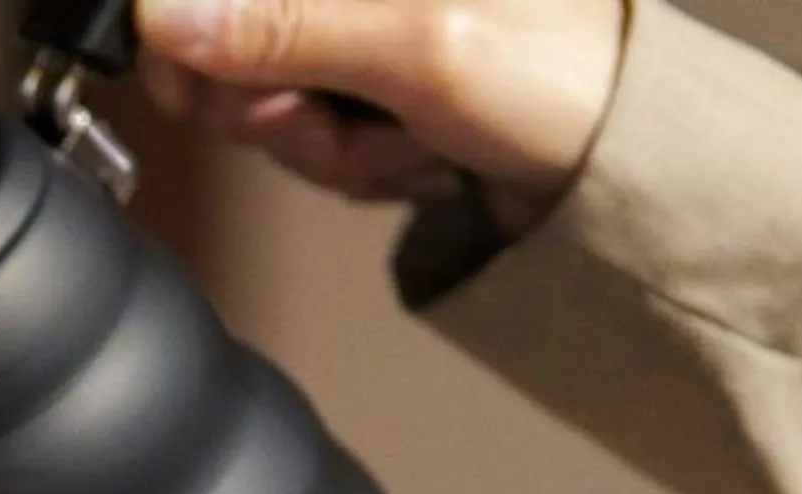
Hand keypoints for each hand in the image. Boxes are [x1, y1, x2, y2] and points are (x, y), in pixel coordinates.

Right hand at [134, 0, 626, 233]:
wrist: (636, 169)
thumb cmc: (571, 79)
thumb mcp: (418, 46)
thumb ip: (287, 27)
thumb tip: (166, 13)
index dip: (189, 31)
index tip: (197, 81)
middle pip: (231, 40)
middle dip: (278, 103)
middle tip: (331, 117)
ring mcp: (366, 31)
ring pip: (268, 98)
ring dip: (329, 145)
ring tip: (411, 141)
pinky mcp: (376, 84)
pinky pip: (312, 137)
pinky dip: (356, 165)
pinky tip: (420, 153)